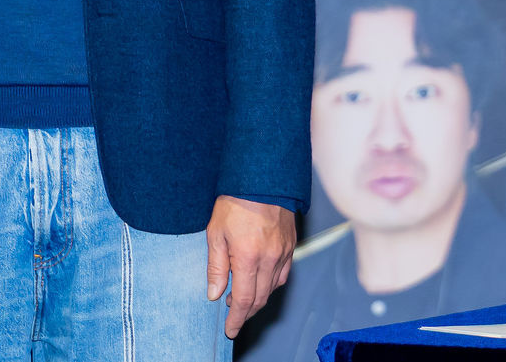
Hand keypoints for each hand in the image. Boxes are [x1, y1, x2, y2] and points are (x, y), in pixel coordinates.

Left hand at [206, 196, 295, 338]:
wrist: (261, 176)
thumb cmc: (235, 201)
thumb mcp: (216, 232)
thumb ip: (216, 267)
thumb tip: (215, 294)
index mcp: (248, 257)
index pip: (244, 300)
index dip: (237, 318)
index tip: (231, 329)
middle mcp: (269, 258)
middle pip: (260, 298)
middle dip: (246, 312)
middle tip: (233, 314)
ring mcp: (283, 252)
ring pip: (273, 288)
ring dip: (258, 298)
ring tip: (242, 294)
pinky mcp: (290, 244)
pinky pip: (283, 273)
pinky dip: (272, 283)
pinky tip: (261, 280)